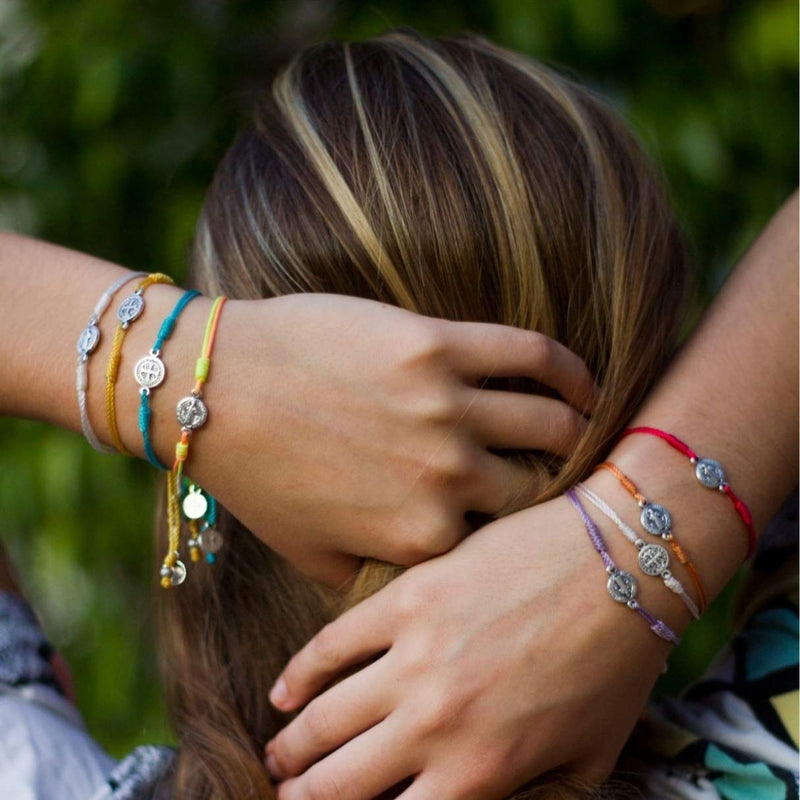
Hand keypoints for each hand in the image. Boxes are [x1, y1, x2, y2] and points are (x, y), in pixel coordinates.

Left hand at [192, 294, 595, 584]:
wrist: (213, 389)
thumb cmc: (258, 474)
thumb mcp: (310, 554)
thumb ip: (373, 579)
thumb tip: (414, 594)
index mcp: (421, 535)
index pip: (503, 545)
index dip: (527, 539)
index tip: (542, 533)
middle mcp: (446, 477)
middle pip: (540, 489)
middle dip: (563, 490)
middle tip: (575, 485)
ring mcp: (446, 407)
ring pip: (552, 422)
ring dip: (581, 431)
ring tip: (588, 433)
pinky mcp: (438, 344)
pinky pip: (530, 353)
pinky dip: (569, 369)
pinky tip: (584, 382)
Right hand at [264, 494, 672, 798]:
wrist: (618, 562)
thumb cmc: (613, 661)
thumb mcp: (589, 758)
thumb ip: (533, 797)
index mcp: (482, 770)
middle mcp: (437, 722)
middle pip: (342, 782)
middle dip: (305, 796)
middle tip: (288, 793)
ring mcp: (415, 656)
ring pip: (327, 717)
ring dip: (293, 745)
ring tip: (280, 755)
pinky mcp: (407, 598)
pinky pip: (334, 642)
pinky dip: (301, 671)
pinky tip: (284, 688)